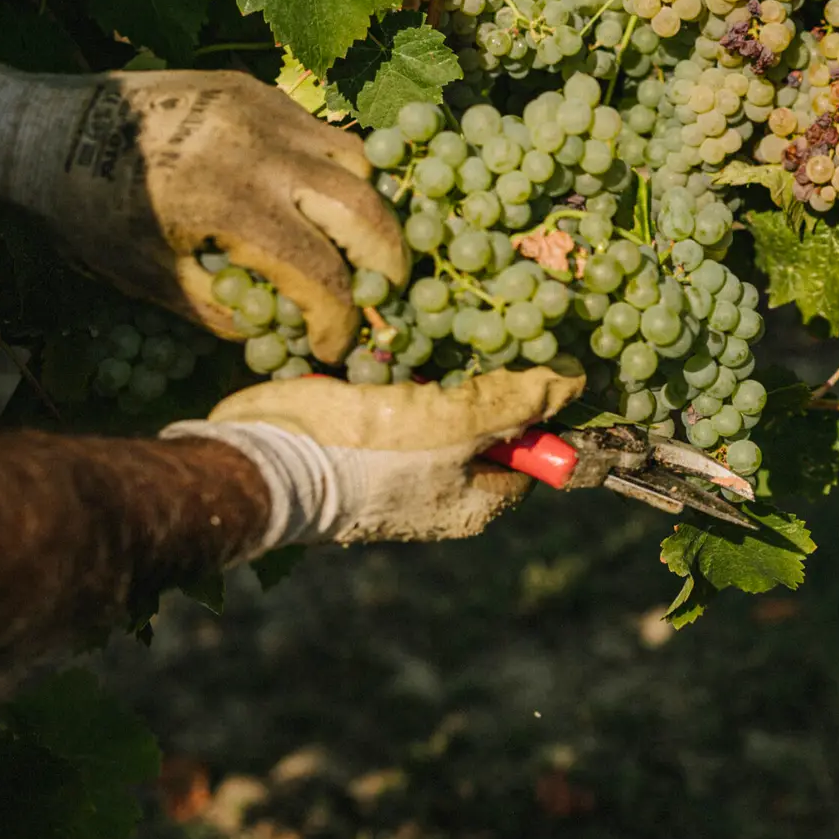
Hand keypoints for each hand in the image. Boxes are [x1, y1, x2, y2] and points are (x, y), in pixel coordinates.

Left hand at [0, 56, 406, 361]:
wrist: (43, 127)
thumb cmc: (89, 213)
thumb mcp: (150, 278)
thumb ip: (223, 310)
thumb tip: (283, 329)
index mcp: (229, 202)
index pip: (318, 273)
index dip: (337, 320)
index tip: (334, 346)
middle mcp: (261, 150)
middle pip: (364, 209)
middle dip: (387, 262)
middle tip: (383, 294)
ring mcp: (265, 111)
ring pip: (357, 162)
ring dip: (368, 210)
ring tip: (357, 244)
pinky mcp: (258, 89)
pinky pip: (322, 133)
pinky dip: (334, 171)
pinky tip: (318, 199)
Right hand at [163, 367, 588, 548]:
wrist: (264, 461)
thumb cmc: (369, 455)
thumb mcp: (457, 424)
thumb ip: (517, 402)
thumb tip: (574, 381)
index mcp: (472, 502)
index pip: (529, 455)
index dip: (536, 411)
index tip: (531, 364)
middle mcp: (435, 491)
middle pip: (481, 425)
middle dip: (477, 382)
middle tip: (472, 340)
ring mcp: (392, 468)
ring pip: (433, 406)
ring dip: (431, 370)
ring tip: (427, 336)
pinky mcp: (352, 441)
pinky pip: (388, 398)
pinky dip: (390, 370)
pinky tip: (387, 343)